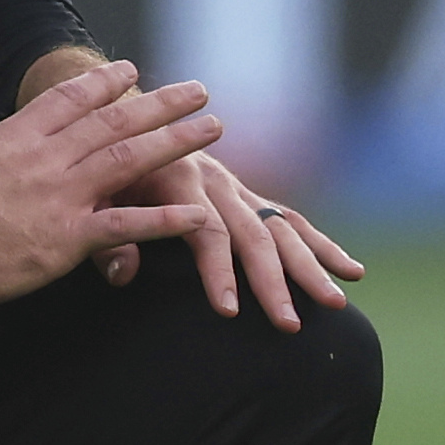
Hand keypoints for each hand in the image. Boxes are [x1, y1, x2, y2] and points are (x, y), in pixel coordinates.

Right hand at [0, 57, 222, 315]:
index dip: (105, 82)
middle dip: (161, 103)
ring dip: (177, 142)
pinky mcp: (65, 239)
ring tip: (212, 129)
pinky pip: (126, 226)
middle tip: (198, 90)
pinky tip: (198, 215)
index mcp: (15, 136)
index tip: (131, 70)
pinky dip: (166, 220)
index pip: (70, 99)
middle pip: (114, 120)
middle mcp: (45, 158)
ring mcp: (59, 196)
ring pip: (130, 159)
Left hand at [92, 145, 361, 328]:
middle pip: (253, 233)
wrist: (118, 119)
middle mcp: (215, 180)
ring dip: (311, 266)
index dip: (217, 270)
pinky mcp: (247, 196)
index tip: (230, 310)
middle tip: (289, 324)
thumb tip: (122, 275)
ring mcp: (237, 189)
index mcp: (178, 176)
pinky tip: (351, 270)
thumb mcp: (92, 198)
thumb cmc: (99, 169)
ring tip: (336, 303)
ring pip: (281, 227)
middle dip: (274, 281)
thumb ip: (105, 237)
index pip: (206, 229)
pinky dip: (321, 245)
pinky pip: (291, 221)